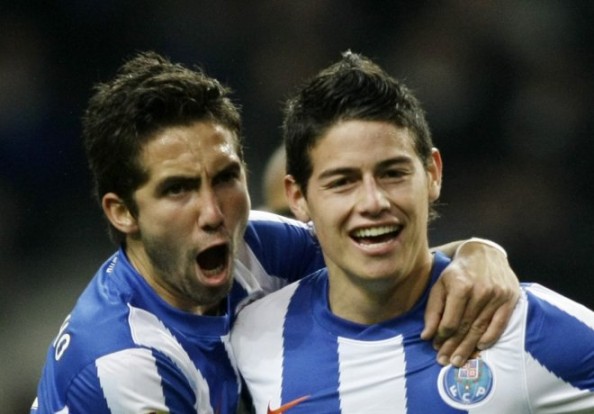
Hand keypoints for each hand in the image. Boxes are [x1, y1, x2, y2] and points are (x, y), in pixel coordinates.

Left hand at [421, 239, 519, 366]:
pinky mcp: (509, 299)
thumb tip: (426, 335)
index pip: (450, 321)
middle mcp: (480, 292)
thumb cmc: (458, 271)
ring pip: (480, 328)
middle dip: (453, 347)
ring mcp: (497, 296)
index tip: (435, 347)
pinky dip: (490, 338)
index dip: (442, 337)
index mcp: (460, 286)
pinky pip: (500, 324)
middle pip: (465, 327)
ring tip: (459, 361)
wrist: (485, 254)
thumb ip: (433, 310)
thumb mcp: (440, 285)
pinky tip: (480, 347)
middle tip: (445, 362)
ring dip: (469, 347)